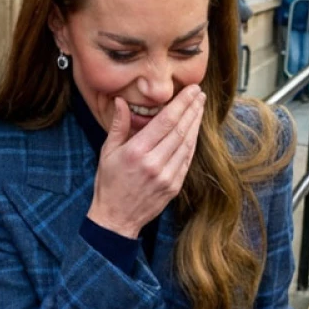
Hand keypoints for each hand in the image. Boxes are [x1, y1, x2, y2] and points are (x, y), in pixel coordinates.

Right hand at [86, 85, 204, 238]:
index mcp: (137, 152)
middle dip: (192, 109)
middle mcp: (154, 163)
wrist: (116, 218)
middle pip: (180, 130)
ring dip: (196, 123)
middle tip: (201, 93)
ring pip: (187, 144)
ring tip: (200, 107)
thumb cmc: (109, 183)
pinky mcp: (174, 186)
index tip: (191, 90)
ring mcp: (167, 176)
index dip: (181, 103)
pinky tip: (195, 130)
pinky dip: (193, 143)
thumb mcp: (107, 152)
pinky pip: (187, 160)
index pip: (166, 121)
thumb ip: (118, 125)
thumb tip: (121, 101)